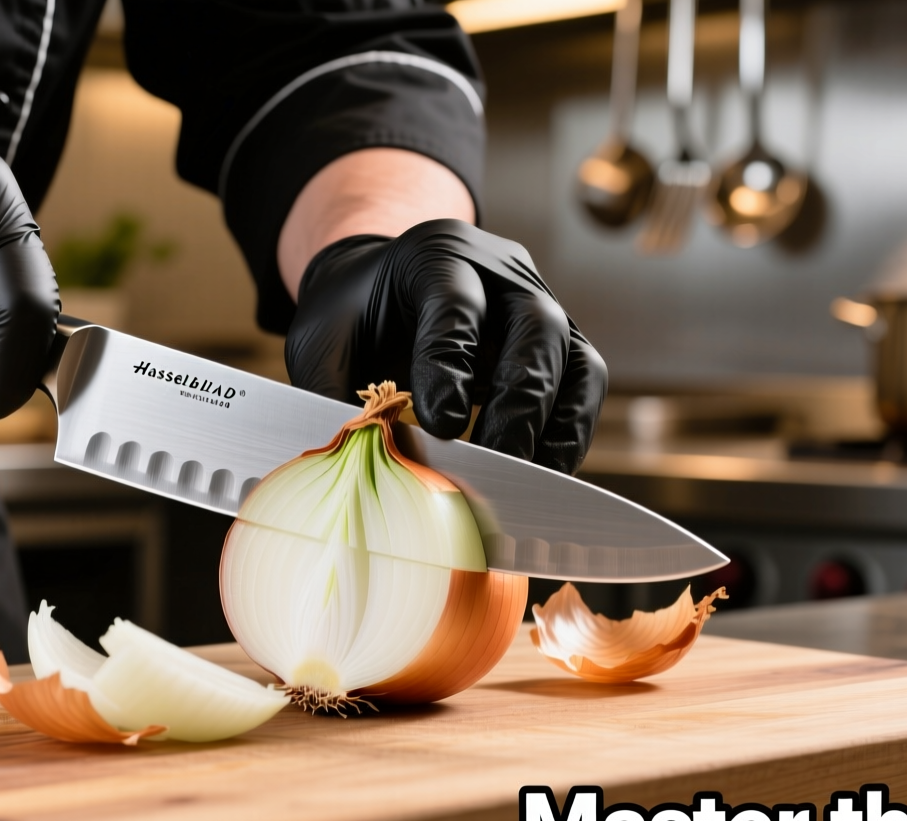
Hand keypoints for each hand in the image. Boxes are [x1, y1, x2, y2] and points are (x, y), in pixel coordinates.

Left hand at [285, 219, 607, 473]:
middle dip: (519, 401)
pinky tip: (541, 472)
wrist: (383, 289)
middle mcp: (502, 273)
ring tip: (523, 478)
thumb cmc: (353, 315)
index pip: (456, 303)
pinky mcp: (560, 345)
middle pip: (537, 325)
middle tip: (494, 463)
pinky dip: (568, 433)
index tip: (439, 424)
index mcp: (436, 254)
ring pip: (576, 356)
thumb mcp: (321, 338)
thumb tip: (353, 454)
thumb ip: (328, 388)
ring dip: (554, 424)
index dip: (450, 364)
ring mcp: (539, 306)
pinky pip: (585, 387)